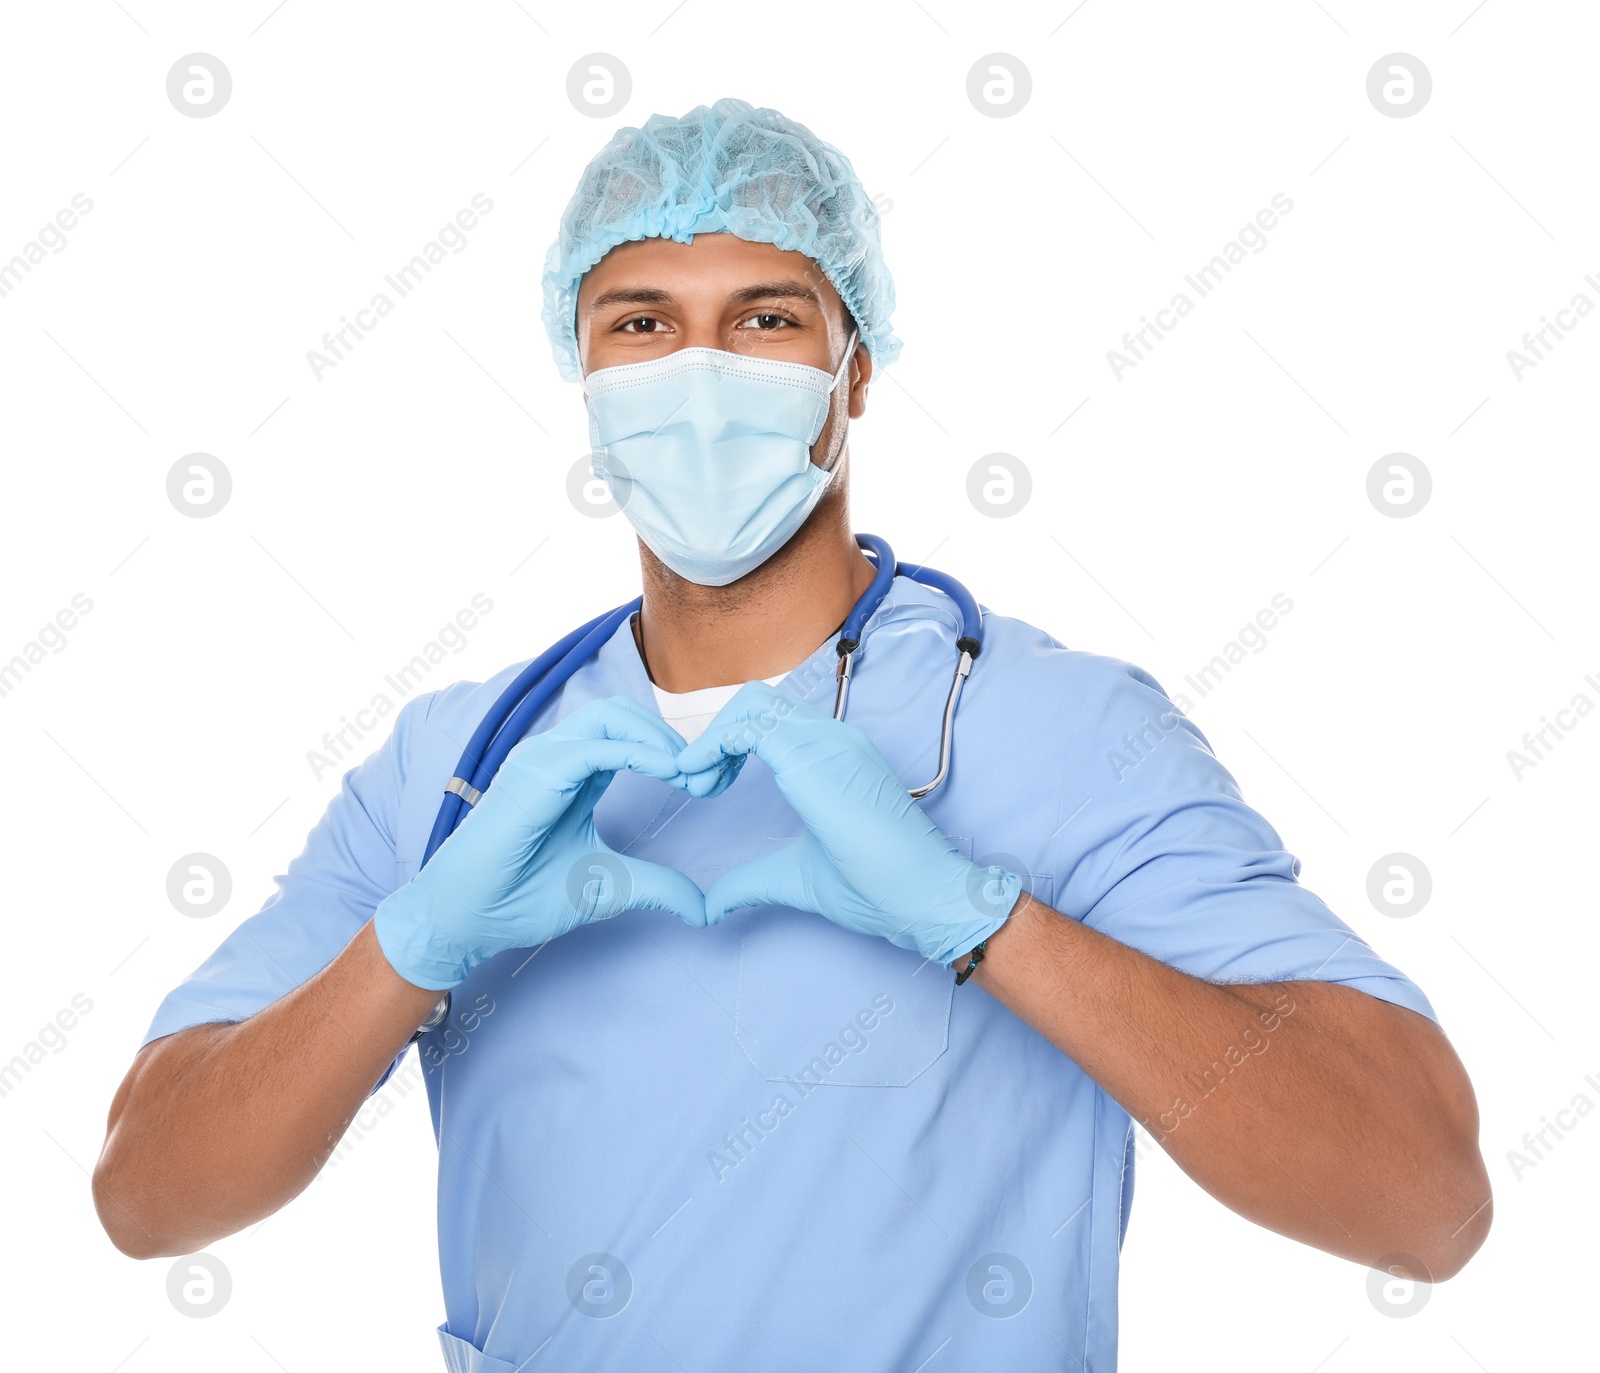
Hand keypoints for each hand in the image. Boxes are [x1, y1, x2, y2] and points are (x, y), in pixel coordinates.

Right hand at [375, 696, 706, 989]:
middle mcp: (555, 757)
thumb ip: (657, 887)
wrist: (468, 920)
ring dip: (659, 739)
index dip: (672, 752)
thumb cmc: (523, 898)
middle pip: (623, 714)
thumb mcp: (610, 887)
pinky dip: (638, 752)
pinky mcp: (533, 774)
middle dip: (670, 737)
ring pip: (611, 716)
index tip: (709, 786)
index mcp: (572, 774)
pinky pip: (594, 746)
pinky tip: (668, 773)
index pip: (628, 735)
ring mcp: (541, 759)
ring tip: (689, 773)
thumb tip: (703, 908)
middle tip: (705, 776)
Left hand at [675, 683, 1021, 965]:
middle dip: (716, 735)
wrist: (921, 897)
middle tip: (699, 784)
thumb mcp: (794, 876)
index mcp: (832, 756)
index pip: (769, 718)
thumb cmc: (876, 887)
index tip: (710, 787)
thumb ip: (751, 880)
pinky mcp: (816, 756)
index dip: (729, 743)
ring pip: (751, 703)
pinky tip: (700, 780)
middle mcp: (831, 738)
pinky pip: (751, 725)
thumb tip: (711, 905)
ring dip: (713, 739)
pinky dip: (713, 745)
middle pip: (755, 701)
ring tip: (700, 785)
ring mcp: (827, 742)